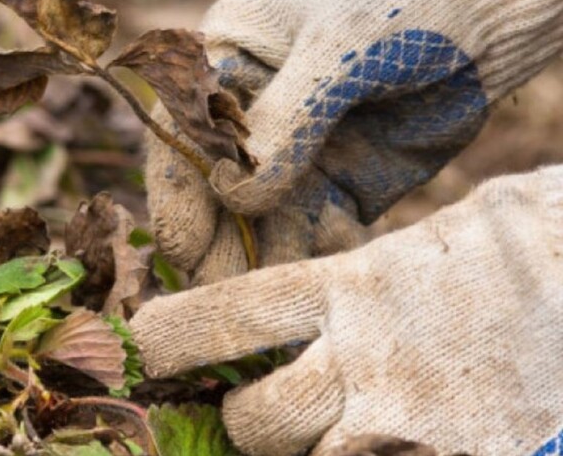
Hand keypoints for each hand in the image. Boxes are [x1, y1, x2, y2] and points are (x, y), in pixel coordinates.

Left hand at [132, 166, 562, 455]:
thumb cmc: (540, 242)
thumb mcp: (445, 235)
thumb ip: (374, 272)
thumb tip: (328, 294)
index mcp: (353, 287)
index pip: (228, 315)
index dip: (173, 336)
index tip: (145, 345)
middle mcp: (368, 359)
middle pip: (256, 420)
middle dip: (246, 423)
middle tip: (257, 412)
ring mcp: (408, 422)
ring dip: (305, 454)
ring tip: (332, 431)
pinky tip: (387, 440)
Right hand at [146, 0, 562, 282]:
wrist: (491, 17)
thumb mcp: (339, 48)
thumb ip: (285, 121)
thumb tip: (235, 195)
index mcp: (225, 65)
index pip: (182, 140)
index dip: (178, 198)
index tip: (186, 253)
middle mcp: (249, 117)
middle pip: (212, 194)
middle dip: (216, 245)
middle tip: (221, 296)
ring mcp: (292, 156)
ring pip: (258, 224)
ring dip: (262, 260)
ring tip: (272, 293)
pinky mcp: (336, 188)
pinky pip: (312, 234)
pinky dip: (315, 254)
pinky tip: (329, 258)